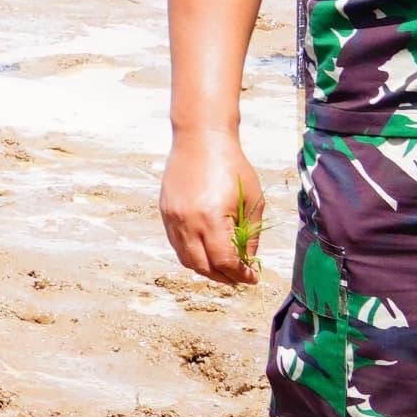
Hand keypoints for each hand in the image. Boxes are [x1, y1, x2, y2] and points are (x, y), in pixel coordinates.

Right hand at [161, 123, 268, 285]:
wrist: (200, 138)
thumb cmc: (232, 166)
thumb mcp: (252, 200)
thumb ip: (250, 234)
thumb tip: (247, 260)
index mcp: (212, 218)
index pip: (225, 262)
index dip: (240, 275)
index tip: (252, 278)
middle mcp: (188, 222)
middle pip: (203, 266)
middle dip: (223, 278)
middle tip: (238, 278)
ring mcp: (173, 217)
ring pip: (186, 259)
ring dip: (205, 269)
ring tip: (222, 268)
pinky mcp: (165, 211)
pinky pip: (176, 243)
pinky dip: (191, 254)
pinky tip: (206, 250)